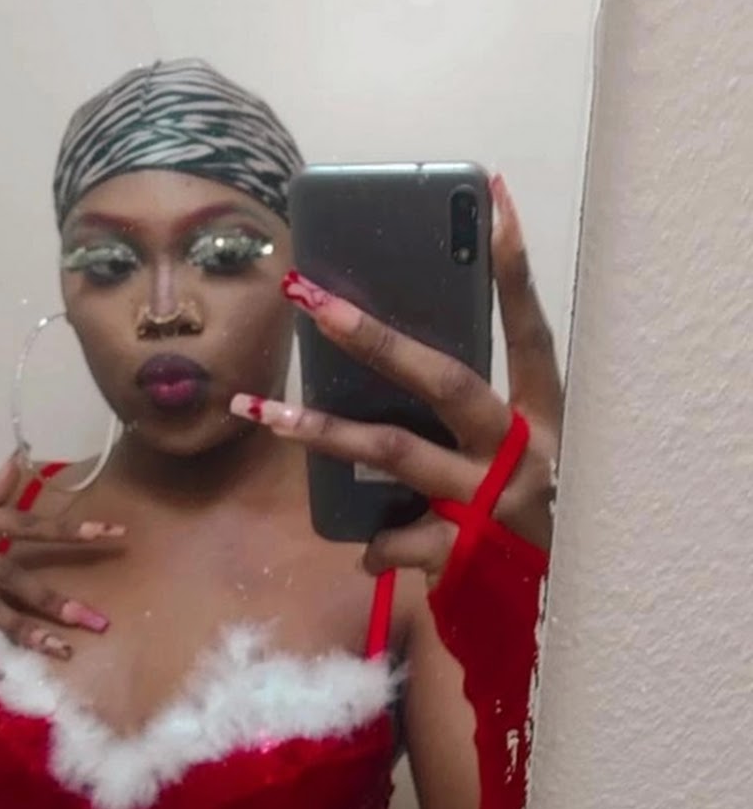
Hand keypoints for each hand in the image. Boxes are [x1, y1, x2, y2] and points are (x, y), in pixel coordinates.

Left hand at [231, 174, 561, 587]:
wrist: (548, 608)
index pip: (529, 330)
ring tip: (260, 411)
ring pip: (394, 451)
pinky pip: (393, 537)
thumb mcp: (515, 452)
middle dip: (374, 337)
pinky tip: (363, 549)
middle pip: (445, 380)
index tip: (492, 200)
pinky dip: (373, 541)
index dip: (514, 271)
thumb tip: (380, 355)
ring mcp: (490, 502)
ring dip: (322, 430)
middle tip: (311, 298)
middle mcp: (521, 451)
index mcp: (542, 415)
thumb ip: (466, 412)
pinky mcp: (462, 552)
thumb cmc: (522, 511)